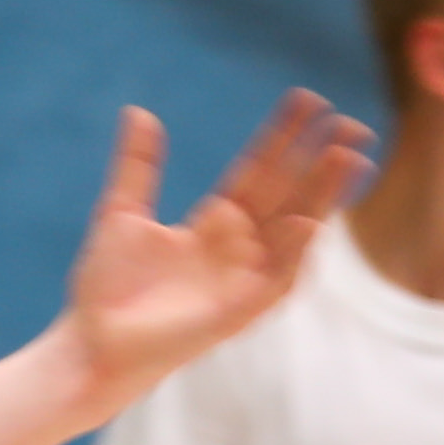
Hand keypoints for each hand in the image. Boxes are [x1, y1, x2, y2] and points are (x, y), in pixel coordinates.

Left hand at [57, 95, 366, 413]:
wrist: (91, 345)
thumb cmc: (106, 289)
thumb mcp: (121, 213)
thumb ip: (137, 165)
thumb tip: (138, 111)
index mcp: (216, 224)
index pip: (260, 170)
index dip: (284, 136)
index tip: (308, 99)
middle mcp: (238, 249)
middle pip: (289, 195)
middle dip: (321, 162)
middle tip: (352, 125)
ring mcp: (243, 280)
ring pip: (295, 230)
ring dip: (322, 197)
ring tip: (346, 159)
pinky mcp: (239, 312)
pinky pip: (277, 278)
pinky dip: (294, 252)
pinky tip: (308, 220)